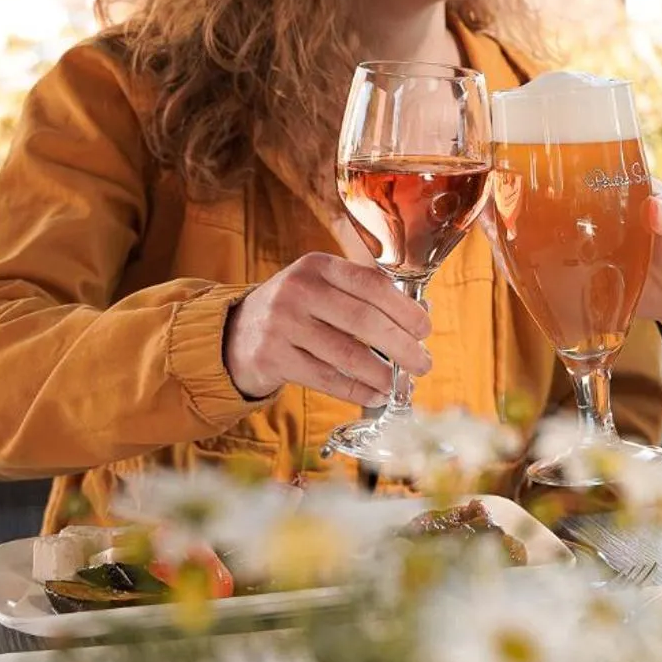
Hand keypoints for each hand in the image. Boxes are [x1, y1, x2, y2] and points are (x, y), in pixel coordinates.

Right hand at [222, 252, 430, 405]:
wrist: (235, 334)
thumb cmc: (295, 310)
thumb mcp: (320, 287)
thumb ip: (362, 295)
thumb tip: (420, 316)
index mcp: (318, 266)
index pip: (372, 284)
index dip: (405, 309)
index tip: (426, 329)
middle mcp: (298, 290)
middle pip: (365, 321)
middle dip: (402, 346)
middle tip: (423, 364)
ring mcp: (283, 324)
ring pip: (348, 355)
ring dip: (382, 374)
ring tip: (400, 385)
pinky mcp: (273, 358)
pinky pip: (328, 379)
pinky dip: (357, 391)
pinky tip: (375, 395)